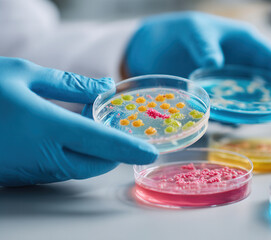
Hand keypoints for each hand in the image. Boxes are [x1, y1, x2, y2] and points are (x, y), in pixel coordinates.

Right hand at [0, 57, 157, 186]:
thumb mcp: (22, 74)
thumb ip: (69, 83)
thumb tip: (105, 86)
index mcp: (46, 127)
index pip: (103, 143)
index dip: (130, 149)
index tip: (152, 152)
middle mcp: (42, 156)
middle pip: (95, 163)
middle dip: (113, 149)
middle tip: (112, 122)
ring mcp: (30, 171)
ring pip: (77, 169)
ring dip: (93, 152)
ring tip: (87, 122)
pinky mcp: (19, 176)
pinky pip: (57, 170)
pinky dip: (71, 156)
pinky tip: (63, 134)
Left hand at [124, 11, 270, 111]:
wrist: (154, 44)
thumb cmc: (180, 31)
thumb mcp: (194, 32)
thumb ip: (204, 46)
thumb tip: (214, 63)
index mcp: (244, 44)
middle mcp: (240, 64)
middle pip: (269, 81)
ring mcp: (228, 82)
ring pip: (250, 98)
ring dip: (259, 109)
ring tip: (268, 119)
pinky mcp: (213, 94)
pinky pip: (228, 107)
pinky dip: (233, 116)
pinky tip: (236, 123)